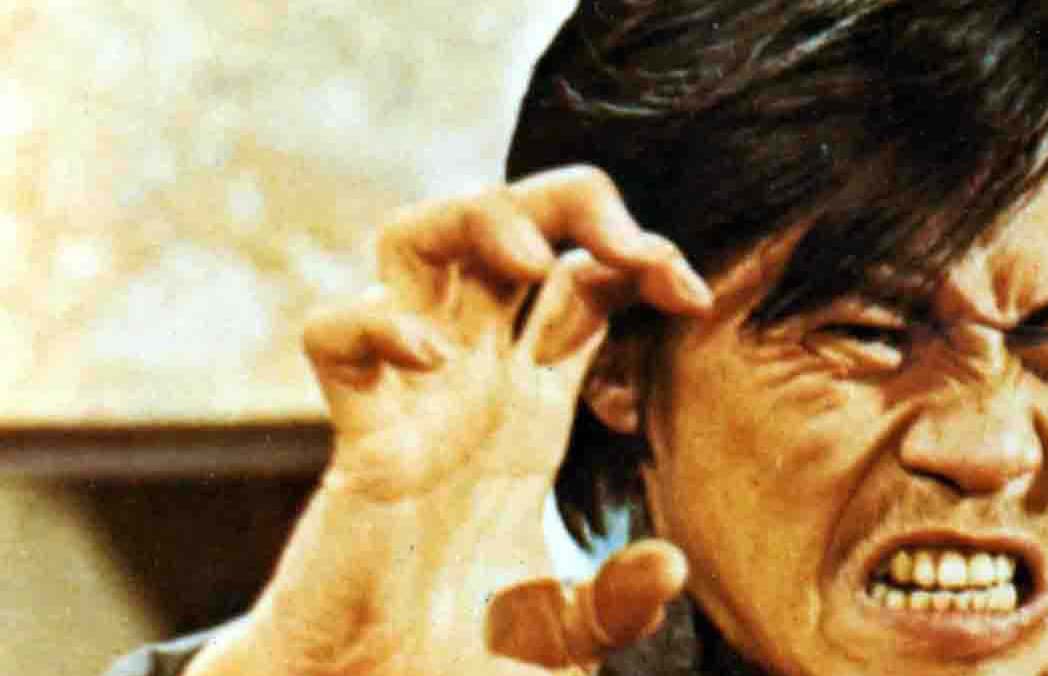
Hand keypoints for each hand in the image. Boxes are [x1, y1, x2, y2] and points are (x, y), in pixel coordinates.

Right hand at [187, 166, 706, 674]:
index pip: (584, 278)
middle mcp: (473, 380)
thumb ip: (620, 598)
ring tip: (531, 259)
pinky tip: (430, 358)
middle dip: (573, 202)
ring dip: (476, 221)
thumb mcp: (569, 632)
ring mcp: (410, 400)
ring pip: (416, 240)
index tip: (693, 298)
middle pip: (509, 223)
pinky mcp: (356, 441)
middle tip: (632, 248)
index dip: (640, 259)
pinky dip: (373, 324)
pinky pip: (333, 341)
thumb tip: (670, 566)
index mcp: (534, 405)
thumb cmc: (462, 661)